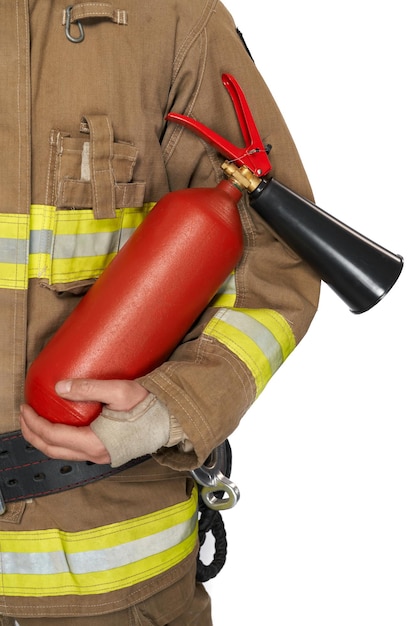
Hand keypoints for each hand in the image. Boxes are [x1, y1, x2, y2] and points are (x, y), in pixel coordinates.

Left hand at [20, 379, 148, 463]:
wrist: (171, 421)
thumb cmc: (150, 406)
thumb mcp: (119, 391)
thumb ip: (89, 387)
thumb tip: (59, 387)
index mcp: (94, 442)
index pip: (53, 435)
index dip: (34, 422)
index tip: (25, 407)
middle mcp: (95, 454)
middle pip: (52, 450)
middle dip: (32, 433)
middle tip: (23, 415)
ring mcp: (101, 456)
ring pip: (62, 453)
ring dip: (44, 439)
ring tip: (35, 422)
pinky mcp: (107, 452)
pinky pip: (74, 451)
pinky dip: (58, 442)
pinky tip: (59, 427)